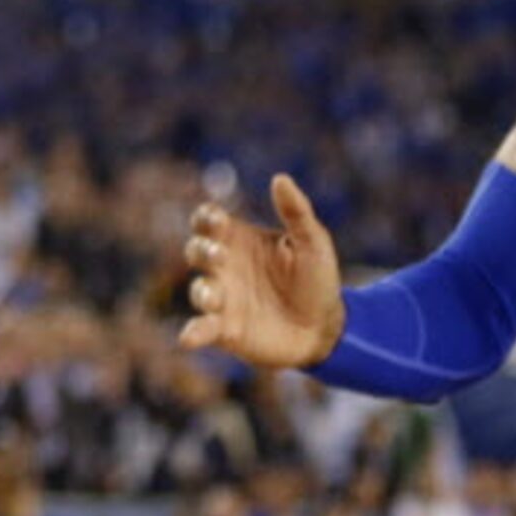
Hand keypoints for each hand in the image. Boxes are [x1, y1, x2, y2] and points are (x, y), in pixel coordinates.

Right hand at [177, 173, 345, 367]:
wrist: (327, 329)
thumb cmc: (318, 281)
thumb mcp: (313, 243)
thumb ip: (296, 212)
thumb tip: (280, 178)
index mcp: (239, 240)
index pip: (209, 222)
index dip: (206, 218)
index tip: (217, 220)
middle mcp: (225, 268)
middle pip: (196, 251)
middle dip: (201, 250)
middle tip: (220, 255)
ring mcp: (223, 299)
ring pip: (198, 289)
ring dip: (202, 291)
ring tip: (213, 296)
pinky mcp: (226, 331)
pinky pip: (202, 329)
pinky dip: (193, 332)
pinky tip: (188, 337)